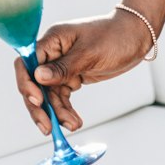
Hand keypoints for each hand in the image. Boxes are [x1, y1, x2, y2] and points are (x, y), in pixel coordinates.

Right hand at [13, 8, 153, 136]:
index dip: (27, 82)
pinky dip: (65, 110)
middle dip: (40, 106)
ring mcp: (62, 66)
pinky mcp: (71, 76)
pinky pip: (61, 97)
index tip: (37, 100)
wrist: (137, 36)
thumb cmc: (115, 36)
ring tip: (72, 125)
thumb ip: (63, 67)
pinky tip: (74, 121)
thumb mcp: (90, 53)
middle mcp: (53, 53)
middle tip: (48, 127)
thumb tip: (37, 77)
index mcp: (54, 39)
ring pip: (48, 95)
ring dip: (56, 113)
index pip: (27, 62)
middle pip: (34, 83)